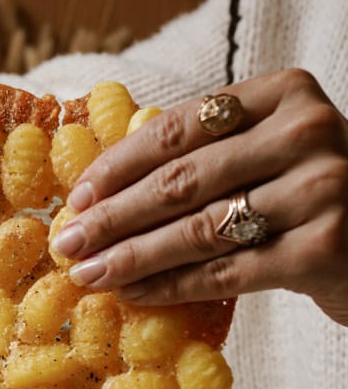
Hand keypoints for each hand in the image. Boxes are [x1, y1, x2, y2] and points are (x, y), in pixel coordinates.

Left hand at [52, 69, 347, 326]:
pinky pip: (224, 273)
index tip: (77, 197)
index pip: (180, 127)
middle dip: (113, 216)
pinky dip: (171, 286)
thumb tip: (99, 188)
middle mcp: (308, 133)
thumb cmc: (313, 196)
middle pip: (183, 180)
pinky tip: (134, 296)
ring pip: (198, 230)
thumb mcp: (270, 151)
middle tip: (66, 242)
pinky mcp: (322, 251)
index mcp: (286, 93)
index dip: (119, 165)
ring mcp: (321, 191)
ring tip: (88, 274)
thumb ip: (208, 152)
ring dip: (132, 257)